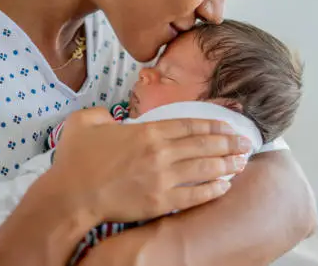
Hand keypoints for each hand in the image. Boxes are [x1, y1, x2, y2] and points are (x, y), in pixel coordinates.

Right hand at [47, 107, 250, 224]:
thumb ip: (100, 114)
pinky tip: (224, 187)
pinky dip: (211, 190)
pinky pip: (193, 196)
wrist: (70, 196)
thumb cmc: (75, 161)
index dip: (212, 124)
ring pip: (203, 169)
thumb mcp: (83, 123)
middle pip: (202, 145)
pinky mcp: (159, 202)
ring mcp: (161, 179)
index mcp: (145, 132)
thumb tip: (110, 117)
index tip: (228, 125)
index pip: (188, 124)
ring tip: (242, 162)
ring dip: (226, 165)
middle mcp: (159, 153)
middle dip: (228, 142)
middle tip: (246, 142)